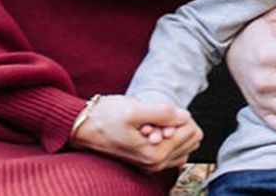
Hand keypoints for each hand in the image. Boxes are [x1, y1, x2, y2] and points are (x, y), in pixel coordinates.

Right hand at [70, 95, 201, 171]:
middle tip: (154, 119)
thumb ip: (163, 113)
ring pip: (184, 146)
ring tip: (151, 124)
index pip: (192, 132)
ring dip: (173, 131)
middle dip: (178, 124)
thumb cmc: (105, 117)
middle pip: (191, 140)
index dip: (180, 116)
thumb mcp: (134, 110)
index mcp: (154, 155)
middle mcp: (155, 165)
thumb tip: (185, 116)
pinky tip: (150, 129)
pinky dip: (167, 138)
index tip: (160, 113)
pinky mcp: (147, 161)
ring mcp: (151, 165)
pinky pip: (172, 150)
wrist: (82, 128)